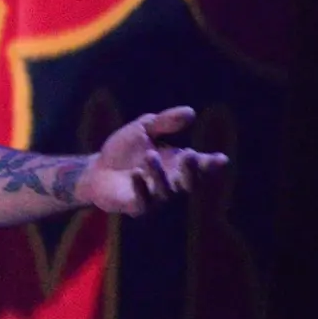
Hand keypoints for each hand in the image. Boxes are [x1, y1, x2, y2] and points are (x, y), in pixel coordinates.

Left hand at [76, 106, 227, 216]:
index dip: (212, 164)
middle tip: (189, 155)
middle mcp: (170, 182)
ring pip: (165, 192)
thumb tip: (190, 112)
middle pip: (189, 183)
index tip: (221, 159)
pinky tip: (135, 174)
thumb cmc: (124, 150)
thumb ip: (164, 121)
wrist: (96, 170)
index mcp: (177, 164)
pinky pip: (143, 203)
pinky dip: (141, 189)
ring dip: (159, 174)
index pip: (200, 166)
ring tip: (149, 155)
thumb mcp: (143, 129)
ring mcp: (154, 197)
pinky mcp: (135, 206)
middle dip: (191, 171)